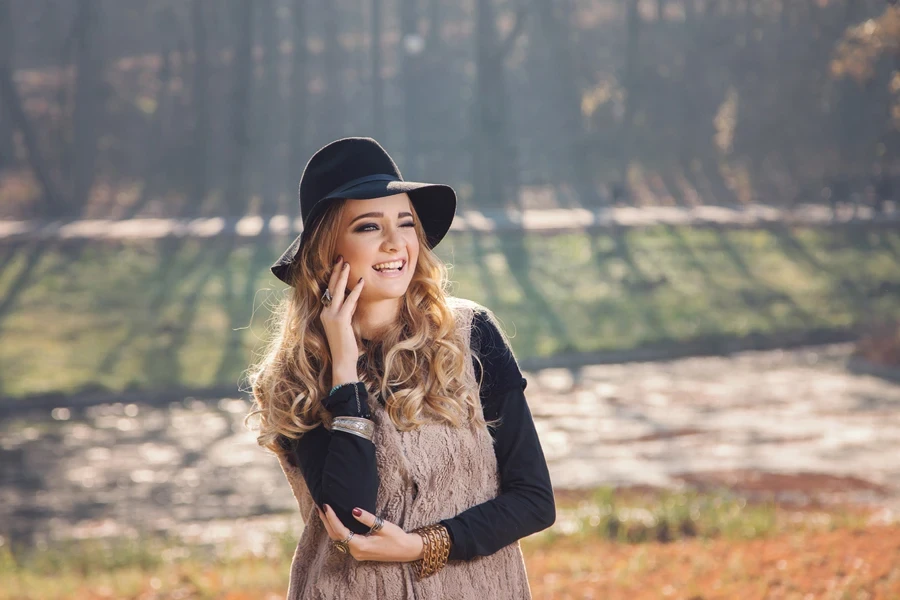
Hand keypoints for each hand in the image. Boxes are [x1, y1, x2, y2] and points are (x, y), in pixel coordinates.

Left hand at [317, 504, 423, 562]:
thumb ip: (367, 519)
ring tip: (324, 512)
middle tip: (320, 506)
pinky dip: (337, 530)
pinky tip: (335, 521)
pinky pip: (344, 540)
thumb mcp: (383, 526)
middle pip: (335, 536)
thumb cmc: (397, 537)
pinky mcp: (360, 551)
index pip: (341, 531)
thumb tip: (354, 510)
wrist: (407, 551)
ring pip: (338, 539)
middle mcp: (356, 552)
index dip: (332, 519)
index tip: (327, 506)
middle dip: (326, 521)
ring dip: (330, 525)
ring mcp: (357, 553)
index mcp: (361, 546)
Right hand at [319, 256, 364, 382]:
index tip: (338, 265)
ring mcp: (331, 316)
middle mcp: (325, 313)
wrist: (342, 361)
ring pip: (336, 291)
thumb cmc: (346, 345)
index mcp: (325, 313)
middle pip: (330, 287)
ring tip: (347, 263)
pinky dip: (356, 291)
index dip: (333, 277)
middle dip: (336, 271)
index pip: (328, 291)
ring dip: (342, 276)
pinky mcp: (340, 321)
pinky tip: (361, 282)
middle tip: (341, 257)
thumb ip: (348, 310)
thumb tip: (354, 298)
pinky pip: (349, 302)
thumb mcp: (347, 324)